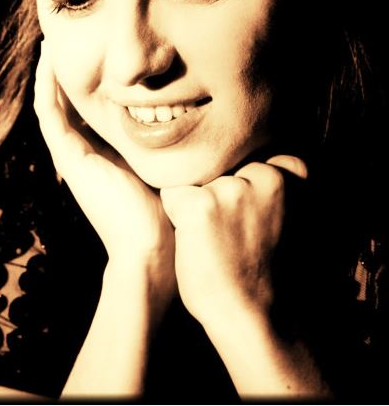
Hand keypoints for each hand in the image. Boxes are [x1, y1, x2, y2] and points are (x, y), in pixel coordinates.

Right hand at [34, 42, 175, 308]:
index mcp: (109, 155)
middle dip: (69, 73)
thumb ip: (176, 142)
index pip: (95, 111)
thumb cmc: (171, 211)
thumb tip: (198, 117)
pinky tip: (47, 61)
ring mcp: (75, 157)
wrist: (155, 249)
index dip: (93, 83)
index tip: (99, 54)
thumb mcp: (171, 164)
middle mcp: (88, 154)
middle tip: (66, 41)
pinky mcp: (69, 160)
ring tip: (50, 42)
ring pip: (54, 106)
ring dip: (51, 74)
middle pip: (70, 105)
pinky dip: (46, 88)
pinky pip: (50, 115)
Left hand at [160, 156, 307, 326]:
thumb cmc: (265, 264)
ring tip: (214, 237)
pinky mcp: (200, 205)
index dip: (242, 182)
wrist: (253, 313)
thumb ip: (269, 183)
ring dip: (198, 202)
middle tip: (230, 230)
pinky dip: (176, 215)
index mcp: (293, 173)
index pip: (251, 153)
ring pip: (197, 179)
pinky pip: (172, 194)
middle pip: (221, 165)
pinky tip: (195, 238)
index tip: (248, 212)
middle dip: (218, 189)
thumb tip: (242, 159)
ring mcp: (231, 188)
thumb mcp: (285, 211)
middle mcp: (264, 174)